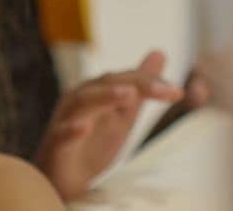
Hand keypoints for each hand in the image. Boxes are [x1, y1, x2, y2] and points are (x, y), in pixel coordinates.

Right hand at [35, 50, 183, 199]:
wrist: (64, 179)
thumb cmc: (92, 143)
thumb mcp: (123, 114)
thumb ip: (140, 87)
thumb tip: (160, 52)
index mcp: (94, 91)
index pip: (123, 80)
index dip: (149, 82)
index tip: (177, 91)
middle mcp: (78, 100)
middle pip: (104, 85)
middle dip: (134, 85)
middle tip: (162, 89)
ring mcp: (64, 121)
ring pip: (82, 104)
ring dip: (105, 97)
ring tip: (129, 95)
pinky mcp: (55, 146)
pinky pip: (61, 135)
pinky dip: (71, 130)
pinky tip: (83, 128)